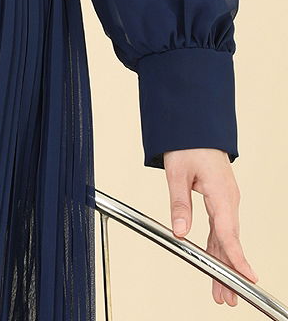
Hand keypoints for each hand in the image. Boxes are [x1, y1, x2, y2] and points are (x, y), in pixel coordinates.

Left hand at [163, 148, 257, 305]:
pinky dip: (218, 248)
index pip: (229, 232)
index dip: (237, 257)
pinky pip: (220, 229)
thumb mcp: (177, 171)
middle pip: (229, 241)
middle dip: (229, 272)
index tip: (247, 279)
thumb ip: (179, 202)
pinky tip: (216, 264)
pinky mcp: (220, 200)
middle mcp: (228, 200)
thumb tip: (179, 231)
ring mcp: (226, 201)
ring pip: (225, 238)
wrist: (196, 125)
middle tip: (228, 299)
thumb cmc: (188, 143)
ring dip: (223, 264)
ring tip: (222, 292)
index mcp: (221, 193)